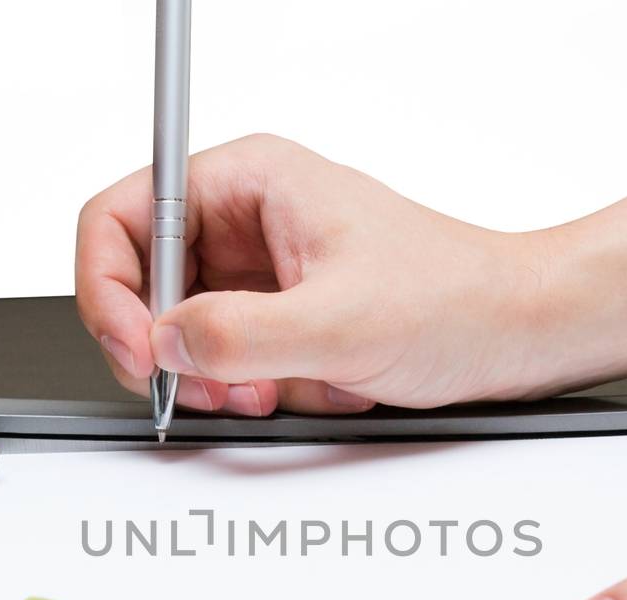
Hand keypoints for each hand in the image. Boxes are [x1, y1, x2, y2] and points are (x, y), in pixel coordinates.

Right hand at [74, 134, 577, 414]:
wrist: (516, 332)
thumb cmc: (458, 298)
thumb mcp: (340, 323)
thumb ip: (239, 335)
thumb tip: (167, 345)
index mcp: (250, 180)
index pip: (120, 217)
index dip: (110, 290)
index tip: (139, 349)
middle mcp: (247, 216)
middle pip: (141, 281)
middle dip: (164, 346)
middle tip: (195, 386)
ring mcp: (261, 267)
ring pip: (181, 327)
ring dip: (209, 374)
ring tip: (256, 391)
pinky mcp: (280, 312)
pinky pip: (225, 355)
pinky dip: (245, 386)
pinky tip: (289, 390)